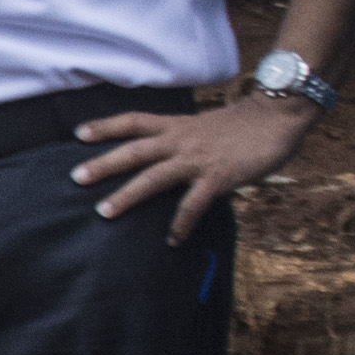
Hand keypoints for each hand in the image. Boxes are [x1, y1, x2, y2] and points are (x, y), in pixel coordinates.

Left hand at [70, 92, 313, 244]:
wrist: (279, 115)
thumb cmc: (245, 124)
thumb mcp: (205, 125)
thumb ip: (184, 140)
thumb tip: (168, 156)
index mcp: (177, 125)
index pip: (134, 121)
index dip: (106, 126)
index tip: (78, 134)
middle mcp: (181, 140)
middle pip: (134, 150)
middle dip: (104, 164)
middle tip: (76, 178)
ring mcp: (198, 158)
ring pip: (153, 176)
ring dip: (127, 195)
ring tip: (104, 213)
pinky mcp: (218, 177)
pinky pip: (193, 204)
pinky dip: (181, 223)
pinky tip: (172, 240)